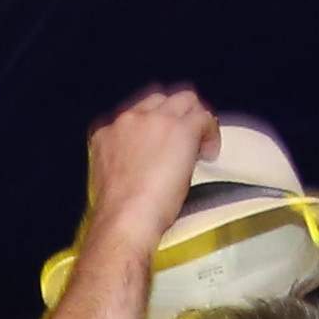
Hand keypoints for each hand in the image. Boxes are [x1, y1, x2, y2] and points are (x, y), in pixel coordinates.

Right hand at [78, 85, 216, 259]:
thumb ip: (126, 156)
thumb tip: (151, 159)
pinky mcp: (181, 128)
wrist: (126, 218)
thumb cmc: (118, 210)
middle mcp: (129, 120)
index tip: (163, 141)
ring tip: (200, 143)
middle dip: (175, 116)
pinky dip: (210, 134)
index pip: (136, 115)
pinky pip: (205, 118)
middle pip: (161, 100)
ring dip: (194, 118)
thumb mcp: (111, 175)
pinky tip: (209, 153)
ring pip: (185, 100)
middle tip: (185, 139)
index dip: (154, 125)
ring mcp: (156, 120)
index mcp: (107, 133)